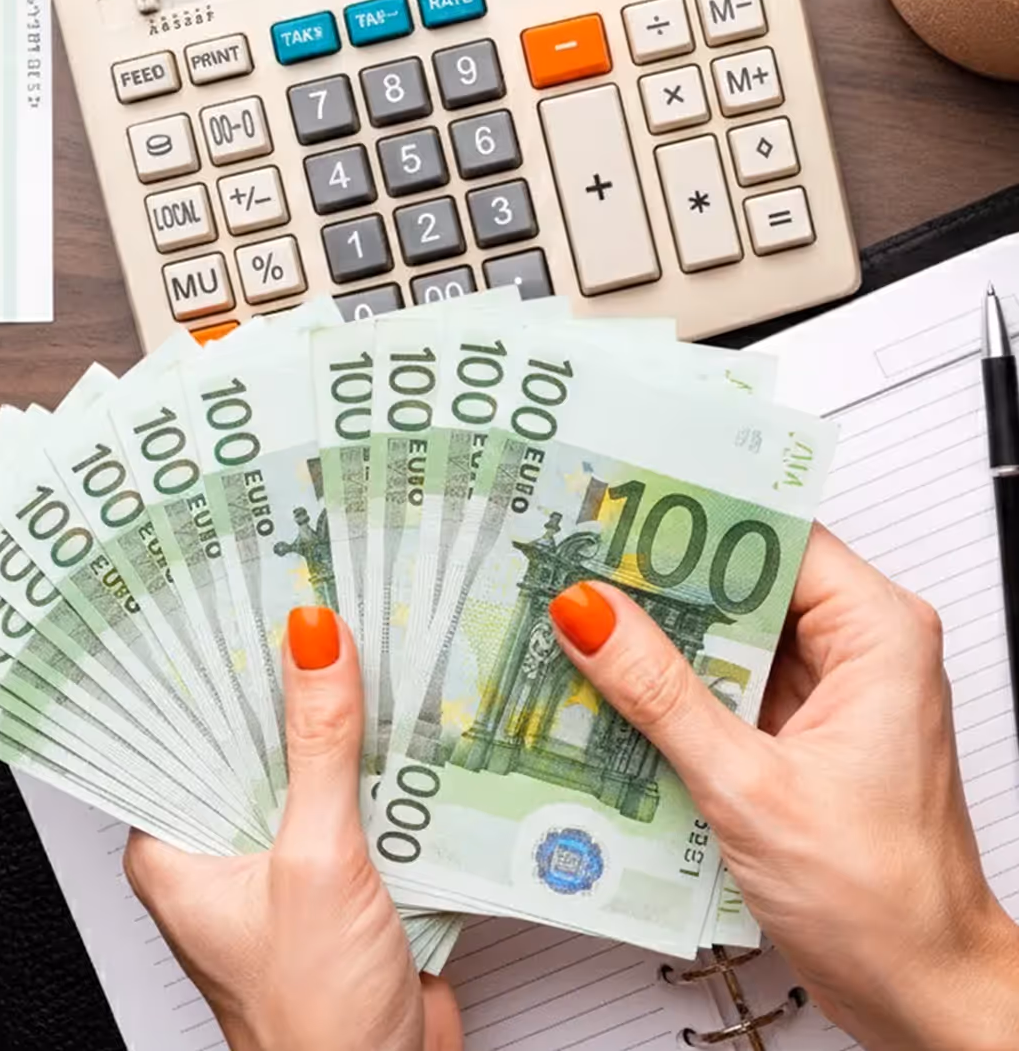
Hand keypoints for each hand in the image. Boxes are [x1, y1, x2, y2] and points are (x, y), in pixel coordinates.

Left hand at [124, 607, 462, 1050]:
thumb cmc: (315, 1019)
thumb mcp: (315, 860)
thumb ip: (320, 746)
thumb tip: (313, 643)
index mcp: (177, 845)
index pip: (185, 726)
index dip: (217, 660)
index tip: (244, 593)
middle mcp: (224, 848)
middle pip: (255, 738)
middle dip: (293, 681)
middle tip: (323, 598)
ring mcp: (286, 860)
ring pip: (313, 766)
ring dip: (346, 721)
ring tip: (373, 639)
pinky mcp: (343, 874)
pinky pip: (359, 800)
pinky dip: (385, 767)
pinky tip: (410, 719)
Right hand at [549, 524, 1018, 1050]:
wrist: (916, 987)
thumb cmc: (881, 898)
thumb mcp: (748, 785)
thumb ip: (660, 693)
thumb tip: (592, 613)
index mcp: (877, 634)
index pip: (774, 534)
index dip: (692, 515)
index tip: (617, 506)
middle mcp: (857, 651)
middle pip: (742, 580)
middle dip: (659, 580)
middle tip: (577, 566)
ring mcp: (824, 693)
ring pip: (725, 634)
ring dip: (658, 637)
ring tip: (580, 623)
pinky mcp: (794, 733)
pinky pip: (722, 684)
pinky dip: (669, 687)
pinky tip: (611, 689)